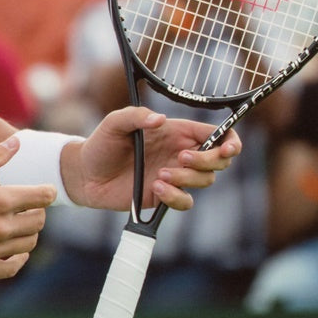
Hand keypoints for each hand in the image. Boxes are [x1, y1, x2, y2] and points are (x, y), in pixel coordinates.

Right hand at [0, 137, 54, 279]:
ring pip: (28, 244)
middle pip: (37, 222)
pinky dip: (18, 257)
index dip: (47, 191)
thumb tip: (17, 144)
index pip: (40, 198)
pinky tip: (15, 249)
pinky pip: (11, 268)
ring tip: (20, 223)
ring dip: (29, 232)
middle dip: (38, 210)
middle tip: (29, 204)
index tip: (47, 189)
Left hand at [60, 106, 241, 211]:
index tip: (227, 148)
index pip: (216, 134)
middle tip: (182, 158)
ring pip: (205, 181)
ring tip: (159, 175)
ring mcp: (175, 176)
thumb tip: (160, 119)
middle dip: (209, 161)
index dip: (230, 140)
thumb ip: (136, 116)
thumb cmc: (102, 144)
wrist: (87, 175)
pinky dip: (176, 197)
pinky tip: (156, 188)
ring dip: (187, 179)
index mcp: (176, 132)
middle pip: (218, 160)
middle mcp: (180, 153)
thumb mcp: (114, 123)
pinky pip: (186, 201)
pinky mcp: (166, 196)